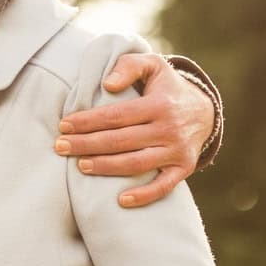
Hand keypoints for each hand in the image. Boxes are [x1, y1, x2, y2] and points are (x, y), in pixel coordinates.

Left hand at [56, 51, 215, 207]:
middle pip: (120, 141)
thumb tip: (107, 84)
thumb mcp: (153, 65)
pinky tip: (121, 201)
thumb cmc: (166, 86)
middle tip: (60, 146)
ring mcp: (177, 151)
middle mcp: (169, 129)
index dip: (88, 122)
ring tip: (80, 166)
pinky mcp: (183, 167)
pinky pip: (164, 186)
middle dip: (87, 144)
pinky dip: (144, 196)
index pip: (116, 116)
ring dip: (106, 167)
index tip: (63, 125)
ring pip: (137, 164)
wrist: (204, 110)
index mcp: (159, 104)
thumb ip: (129, 66)